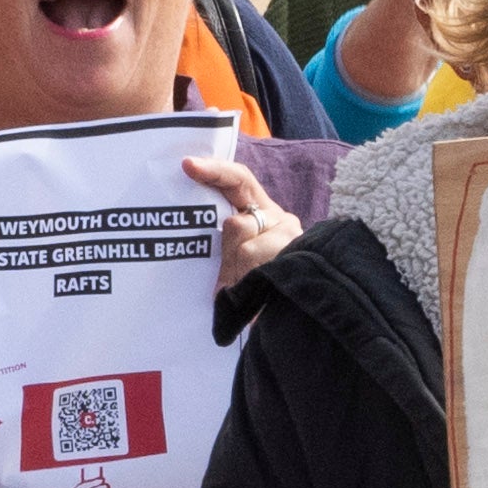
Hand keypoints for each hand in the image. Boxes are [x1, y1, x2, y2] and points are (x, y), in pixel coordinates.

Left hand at [184, 140, 299, 281]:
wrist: (286, 322)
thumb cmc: (246, 288)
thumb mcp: (229, 257)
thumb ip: (219, 238)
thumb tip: (192, 219)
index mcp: (260, 211)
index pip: (239, 180)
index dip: (215, 171)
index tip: (188, 165)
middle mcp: (280, 220)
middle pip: (237, 225)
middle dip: (226, 255)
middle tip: (227, 280)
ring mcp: (292, 240)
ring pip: (247, 251)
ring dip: (237, 276)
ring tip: (243, 290)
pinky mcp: (299, 262)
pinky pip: (261, 271)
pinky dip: (248, 285)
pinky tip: (253, 295)